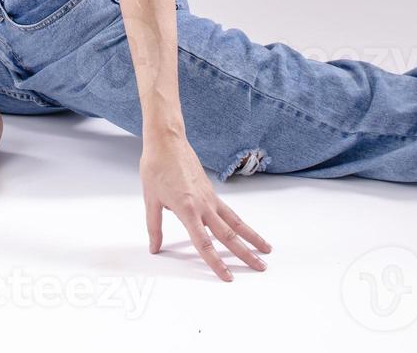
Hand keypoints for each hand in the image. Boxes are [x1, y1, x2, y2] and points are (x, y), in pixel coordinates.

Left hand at [140, 134, 271, 280]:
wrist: (167, 141)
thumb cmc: (156, 167)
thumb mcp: (150, 199)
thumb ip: (154, 227)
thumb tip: (155, 247)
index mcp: (187, 209)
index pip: (204, 243)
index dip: (216, 262)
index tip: (228, 276)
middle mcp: (203, 205)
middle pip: (228, 235)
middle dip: (245, 253)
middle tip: (261, 267)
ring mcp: (210, 198)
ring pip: (236, 222)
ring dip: (252, 237)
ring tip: (266, 250)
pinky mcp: (212, 191)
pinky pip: (229, 211)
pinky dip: (240, 223)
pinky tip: (245, 231)